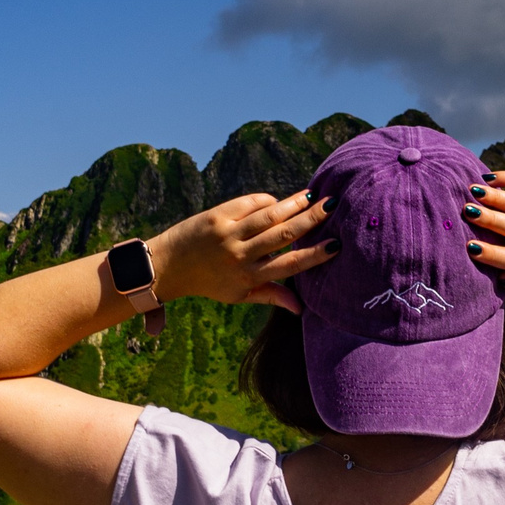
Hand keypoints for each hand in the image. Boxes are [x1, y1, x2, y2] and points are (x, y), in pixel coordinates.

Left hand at [153, 191, 336, 311]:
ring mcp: (228, 234)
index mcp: (248, 277)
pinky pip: (249, 204)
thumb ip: (270, 296)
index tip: (336, 245)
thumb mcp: (238, 295)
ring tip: (314, 196)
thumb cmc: (209, 282)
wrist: (168, 265)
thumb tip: (301, 309)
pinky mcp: (216, 216)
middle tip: (333, 206)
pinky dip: (267, 201)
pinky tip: (280, 201)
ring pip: (268, 216)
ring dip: (294, 204)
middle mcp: (239, 255)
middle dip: (311, 220)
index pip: (289, 265)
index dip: (314, 255)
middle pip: (283, 235)